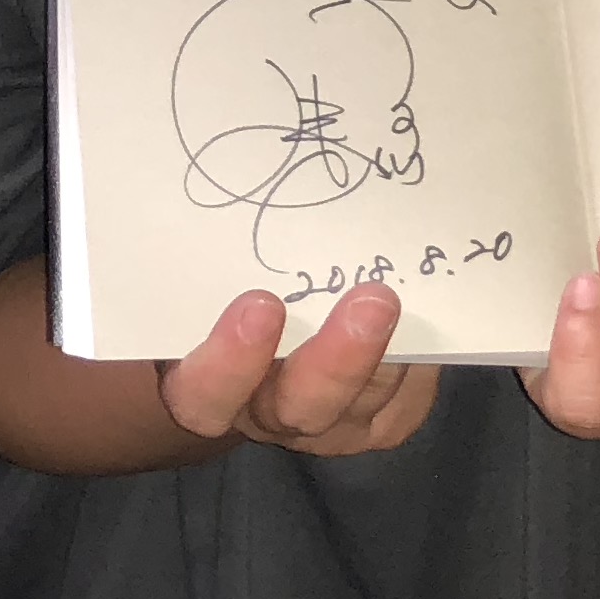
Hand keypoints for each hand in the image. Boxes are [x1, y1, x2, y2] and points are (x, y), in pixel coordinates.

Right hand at [161, 283, 438, 457]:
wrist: (262, 356)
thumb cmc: (219, 306)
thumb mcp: (191, 290)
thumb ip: (193, 263)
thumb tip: (176, 171)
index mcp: (205, 391)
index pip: (205, 395)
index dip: (229, 362)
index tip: (260, 305)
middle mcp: (265, 417)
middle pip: (298, 408)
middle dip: (335, 361)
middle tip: (368, 301)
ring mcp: (327, 427)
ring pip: (359, 406)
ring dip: (382, 357)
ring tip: (393, 300)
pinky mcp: (378, 423)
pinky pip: (402, 402)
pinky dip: (416, 363)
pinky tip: (423, 318)